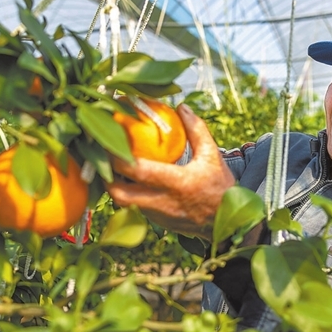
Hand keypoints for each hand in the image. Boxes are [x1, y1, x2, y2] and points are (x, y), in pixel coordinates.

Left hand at [106, 104, 234, 240]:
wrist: (229, 223)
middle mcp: (164, 203)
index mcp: (178, 184)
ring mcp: (158, 217)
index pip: (139, 171)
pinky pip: (135, 208)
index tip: (106, 142)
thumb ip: (197, 130)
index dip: (118, 159)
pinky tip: (128, 180)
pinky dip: (128, 194)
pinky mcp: (157, 224)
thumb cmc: (220, 187)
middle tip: (102, 158)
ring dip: (115, 186)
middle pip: (121, 194)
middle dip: (105, 177)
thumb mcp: (212, 156)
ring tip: (110, 167)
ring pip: (124, 203)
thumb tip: (181, 107)